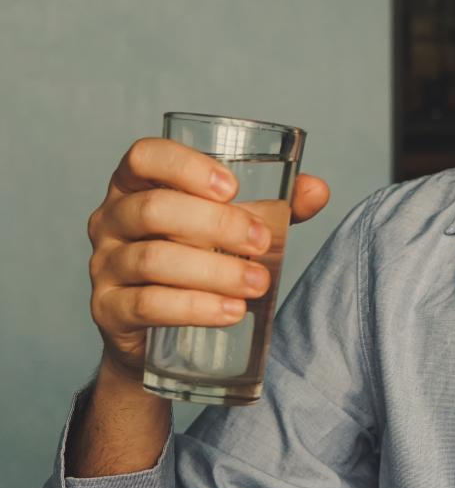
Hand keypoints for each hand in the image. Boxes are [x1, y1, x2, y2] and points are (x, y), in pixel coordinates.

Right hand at [86, 137, 329, 382]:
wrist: (162, 330)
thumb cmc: (200, 256)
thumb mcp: (235, 224)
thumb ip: (277, 205)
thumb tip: (318, 190)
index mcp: (137, 184)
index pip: (145, 156)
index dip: (185, 165)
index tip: (232, 187)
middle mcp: (111, 218)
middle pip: (154, 209)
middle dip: (217, 225)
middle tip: (262, 244)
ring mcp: (104, 265)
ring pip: (153, 259)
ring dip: (214, 271)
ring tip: (258, 284)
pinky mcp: (108, 310)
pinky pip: (147, 305)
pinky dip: (194, 307)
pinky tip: (230, 311)